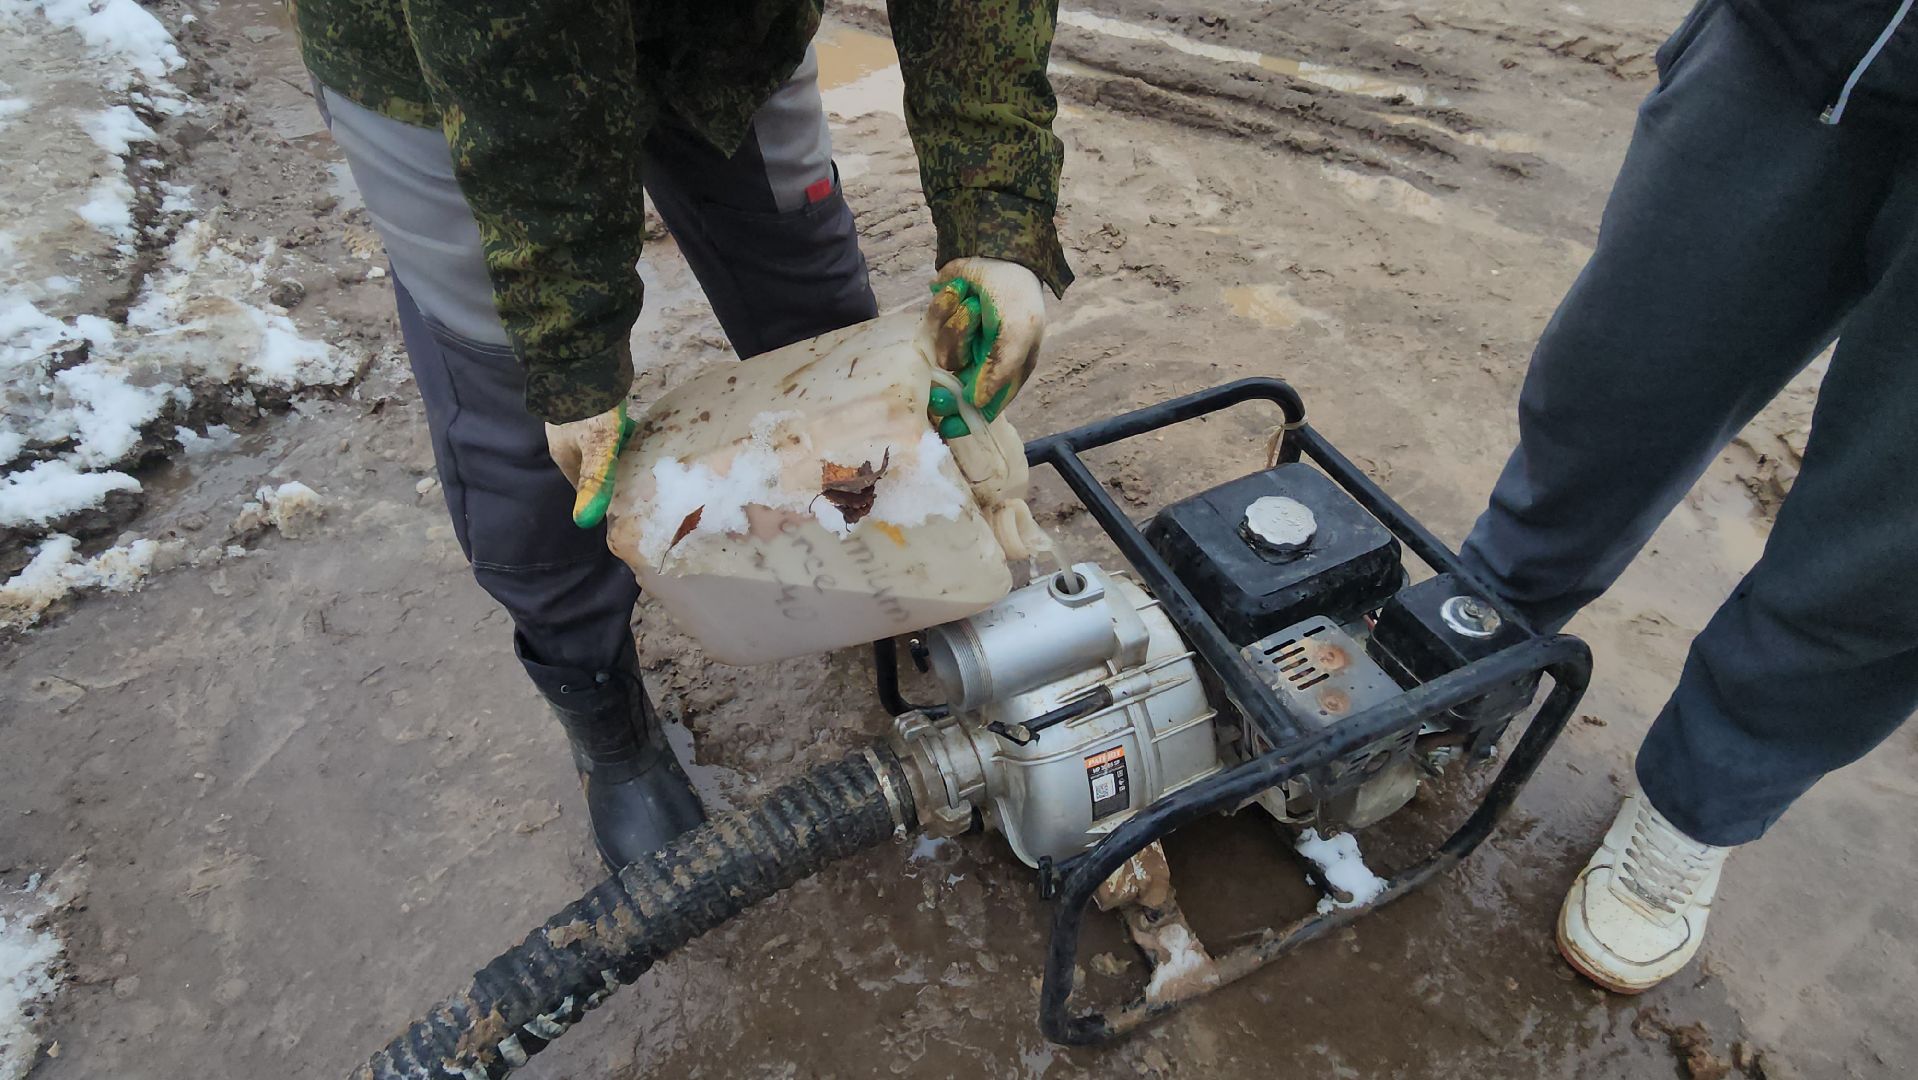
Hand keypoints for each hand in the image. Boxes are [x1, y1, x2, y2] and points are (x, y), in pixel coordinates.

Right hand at [545, 401, 635, 528]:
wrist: (582, 355)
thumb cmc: (591, 406)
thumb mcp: (597, 447)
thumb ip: (595, 481)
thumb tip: (584, 523)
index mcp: (563, 454)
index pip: (583, 486)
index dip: (602, 497)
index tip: (626, 504)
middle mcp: (567, 438)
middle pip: (593, 465)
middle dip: (613, 474)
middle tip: (642, 482)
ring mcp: (577, 418)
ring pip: (602, 445)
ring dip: (620, 452)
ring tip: (645, 459)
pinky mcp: (590, 401)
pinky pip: (608, 426)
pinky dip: (622, 432)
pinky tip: (640, 432)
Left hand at [922, 257, 1045, 430]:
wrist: (1000, 254)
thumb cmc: (1017, 298)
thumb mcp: (1018, 337)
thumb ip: (1000, 372)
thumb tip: (978, 403)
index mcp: (1002, 374)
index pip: (980, 408)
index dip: (962, 418)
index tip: (945, 424)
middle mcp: (977, 362)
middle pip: (953, 382)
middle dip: (957, 358)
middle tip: (949, 357)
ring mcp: (957, 341)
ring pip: (943, 349)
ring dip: (959, 323)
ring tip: (974, 304)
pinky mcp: (940, 320)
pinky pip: (932, 321)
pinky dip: (947, 304)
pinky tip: (961, 291)